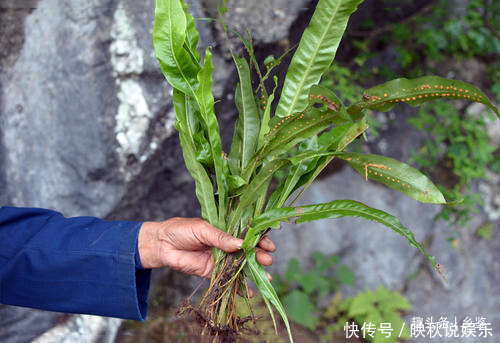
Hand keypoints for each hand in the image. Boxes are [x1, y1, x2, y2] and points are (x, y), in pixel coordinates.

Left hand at [137, 218, 275, 277]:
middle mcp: (226, 244)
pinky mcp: (212, 272)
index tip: (269, 245)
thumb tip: (240, 244)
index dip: (259, 239)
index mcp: (226, 229)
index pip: (247, 234)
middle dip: (259, 256)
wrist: (162, 244)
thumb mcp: (202, 229)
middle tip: (268, 261)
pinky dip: (239, 286)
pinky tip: (250, 292)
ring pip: (241, 266)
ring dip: (254, 272)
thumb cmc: (181, 230)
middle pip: (247, 251)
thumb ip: (220, 237)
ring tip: (266, 278)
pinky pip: (228, 279)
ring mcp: (221, 259)